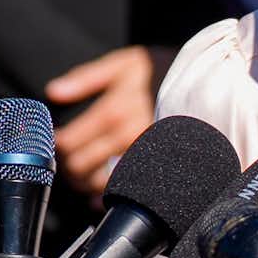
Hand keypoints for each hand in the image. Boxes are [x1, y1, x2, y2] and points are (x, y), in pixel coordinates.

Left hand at [46, 46, 165, 197]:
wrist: (205, 85)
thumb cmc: (160, 72)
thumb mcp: (122, 64)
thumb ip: (85, 78)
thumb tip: (53, 92)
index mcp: (113, 111)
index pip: (67, 142)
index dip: (55, 144)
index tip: (56, 140)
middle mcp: (126, 136)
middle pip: (79, 166)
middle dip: (66, 164)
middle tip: (67, 157)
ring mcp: (142, 155)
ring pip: (97, 183)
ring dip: (83, 181)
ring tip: (82, 171)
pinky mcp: (155, 167)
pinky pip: (123, 190)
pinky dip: (105, 193)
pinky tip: (100, 187)